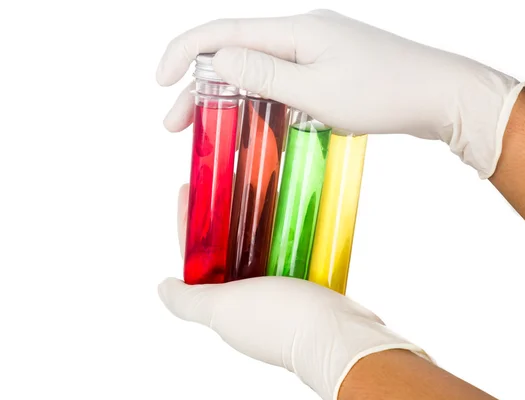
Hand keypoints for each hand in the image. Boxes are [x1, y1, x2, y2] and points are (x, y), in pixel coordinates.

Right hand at [156, 9, 524, 178]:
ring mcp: (319, 52)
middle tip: (176, 124)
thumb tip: (218, 59)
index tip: (160, 80)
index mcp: (297, 30)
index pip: (225, 33)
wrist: (441, 95)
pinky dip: (261, 102)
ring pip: (260, 72)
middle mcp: (304, 34)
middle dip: (201, 87)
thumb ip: (264, 76)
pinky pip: (285, 82)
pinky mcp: (332, 70)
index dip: (185, 52)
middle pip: (238, 55)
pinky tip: (252, 124)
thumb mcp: (317, 91)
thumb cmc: (386, 94)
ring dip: (230, 99)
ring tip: (207, 131)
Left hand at [157, 184, 432, 398]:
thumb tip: (163, 287)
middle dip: (223, 218)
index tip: (189, 190)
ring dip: (254, 222)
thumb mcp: (223, 308)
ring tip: (256, 190)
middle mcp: (249, 301)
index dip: (189, 224)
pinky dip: (283, 234)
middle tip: (227, 185)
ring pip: (259, 250)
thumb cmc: (282, 322)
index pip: (197, 257)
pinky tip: (288, 214)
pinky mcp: (305, 287)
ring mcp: (278, 294)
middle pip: (227, 250)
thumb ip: (189, 300)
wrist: (339, 336)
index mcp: (225, 305)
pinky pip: (288, 254)